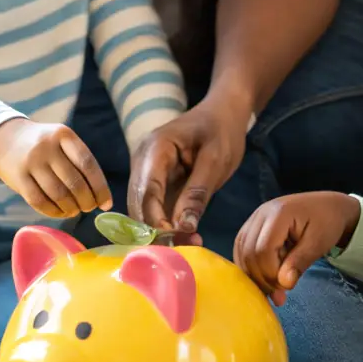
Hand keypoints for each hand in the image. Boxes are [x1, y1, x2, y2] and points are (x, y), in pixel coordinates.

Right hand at [0, 118, 111, 219]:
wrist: (4, 138)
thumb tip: (100, 195)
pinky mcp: (18, 178)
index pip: (88, 164)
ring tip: (75, 211)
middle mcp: (47, 147)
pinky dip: (54, 212)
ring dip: (71, 208)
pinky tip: (61, 212)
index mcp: (64, 135)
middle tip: (89, 208)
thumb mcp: (61, 140)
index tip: (106, 203)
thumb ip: (79, 160)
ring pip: (58, 194)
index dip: (100, 187)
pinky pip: (39, 202)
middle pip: (74, 182)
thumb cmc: (43, 144)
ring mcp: (31, 162)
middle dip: (87, 201)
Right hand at [128, 90, 250, 238]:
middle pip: (139, 203)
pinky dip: (167, 223)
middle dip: (156, 229)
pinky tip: (187, 236)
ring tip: (190, 244)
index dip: (154, 219)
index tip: (171, 241)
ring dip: (162, 230)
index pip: (147, 190)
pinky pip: (155, 206)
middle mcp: (143, 160)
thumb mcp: (216, 161)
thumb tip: (182, 227)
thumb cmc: (222, 130)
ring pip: (144, 208)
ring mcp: (146, 171)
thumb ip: (197, 193)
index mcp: (155, 148)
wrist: (223, 111)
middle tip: (184, 250)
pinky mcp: (155, 181)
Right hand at [234, 192, 359, 304]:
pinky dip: (250, 267)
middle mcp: (261, 213)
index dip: (271, 273)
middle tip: (280, 294)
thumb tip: (284, 285)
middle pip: (249, 252)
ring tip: (273, 288)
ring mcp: (254, 218)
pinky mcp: (252, 226)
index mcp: (279, 213)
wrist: (327, 207)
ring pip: (241, 252)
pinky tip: (265, 278)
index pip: (263, 249)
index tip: (286, 288)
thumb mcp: (319, 244)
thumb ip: (300, 262)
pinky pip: (242, 249)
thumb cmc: (326, 223)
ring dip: (254, 274)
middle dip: (262, 277)